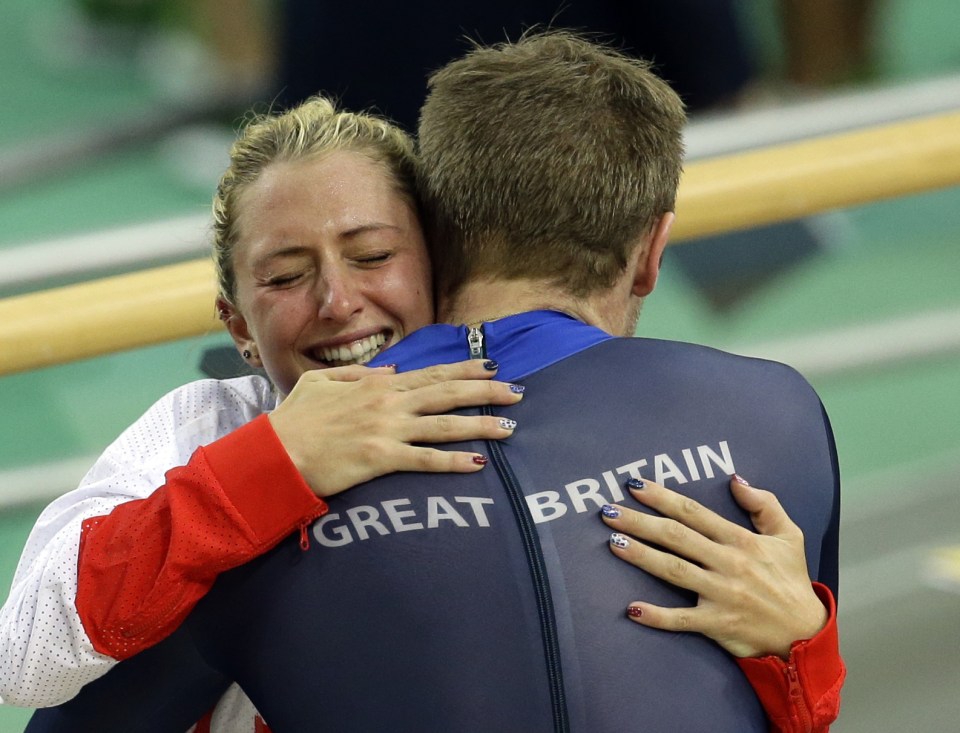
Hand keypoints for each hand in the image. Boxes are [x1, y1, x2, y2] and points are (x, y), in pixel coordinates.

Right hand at [268, 360, 522, 496]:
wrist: (273, 453)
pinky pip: (425, 460)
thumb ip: (356, 374)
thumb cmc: (293, 420)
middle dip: (486, 391)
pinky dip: (453, 461)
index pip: (431, 373)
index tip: (492, 365)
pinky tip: (477, 464)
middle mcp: (388, 403)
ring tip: (510, 427)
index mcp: (376, 385)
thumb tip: (389, 370)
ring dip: (480, 425)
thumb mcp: (320, 383)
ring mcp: (386, 430)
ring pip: (444, 425)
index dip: (464, 369)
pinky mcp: (380, 458)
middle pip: (447, 394)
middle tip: (518, 391)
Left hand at [601, 476, 826, 658]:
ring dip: (641, 556)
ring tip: (613, 542)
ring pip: (674, 571)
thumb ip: (764, 504)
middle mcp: (728, 564)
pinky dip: (656, 616)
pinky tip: (632, 609)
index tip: (635, 485)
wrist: (805, 635)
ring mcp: (721, 594)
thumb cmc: (791, 581)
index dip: (663, 497)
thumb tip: (735, 479)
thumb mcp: (788, 536)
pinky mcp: (717, 624)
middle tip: (608, 510)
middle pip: (676, 537)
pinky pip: (682, 620)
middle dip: (640, 521)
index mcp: (741, 540)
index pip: (695, 513)